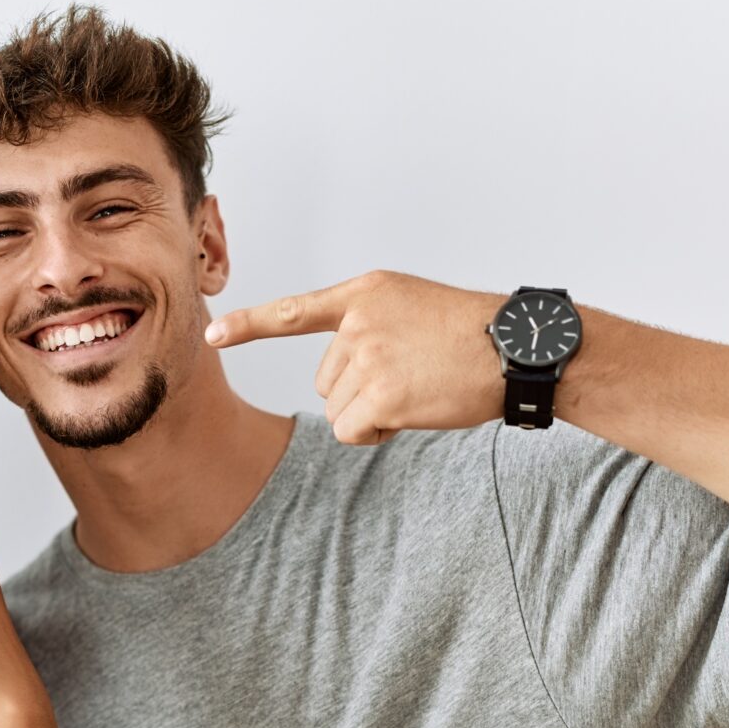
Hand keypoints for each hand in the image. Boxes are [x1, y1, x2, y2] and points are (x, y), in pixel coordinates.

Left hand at [204, 271, 510, 444]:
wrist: (517, 348)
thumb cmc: (474, 335)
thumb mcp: (414, 309)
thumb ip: (370, 328)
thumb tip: (339, 379)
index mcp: (366, 293)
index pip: (294, 311)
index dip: (248, 326)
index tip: (211, 334)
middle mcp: (359, 320)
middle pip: (326, 380)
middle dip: (361, 392)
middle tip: (413, 377)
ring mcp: (368, 356)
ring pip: (338, 409)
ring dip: (372, 413)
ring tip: (419, 389)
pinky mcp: (380, 394)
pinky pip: (352, 431)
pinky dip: (377, 434)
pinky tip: (414, 411)